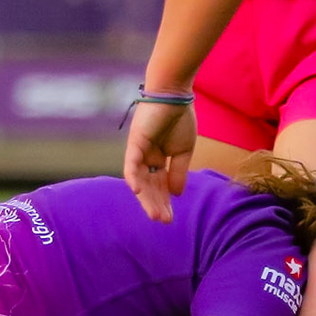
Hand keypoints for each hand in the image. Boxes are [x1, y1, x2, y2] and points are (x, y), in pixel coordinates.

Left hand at [124, 98, 197, 221]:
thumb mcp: (183, 151)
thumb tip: (176, 194)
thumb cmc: (180, 118)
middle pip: (148, 186)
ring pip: (140, 180)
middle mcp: (145, 158)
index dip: (164, 201)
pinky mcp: (135, 142)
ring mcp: (138, 151)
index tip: (169, 218)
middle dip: (155, 204)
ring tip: (155, 215)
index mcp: (156, 159)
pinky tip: (138, 192)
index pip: (158, 185)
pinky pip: (131, 163)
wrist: (175, 94)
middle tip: (163, 222)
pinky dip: (133, 177)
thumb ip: (179, 172)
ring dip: (146, 198)